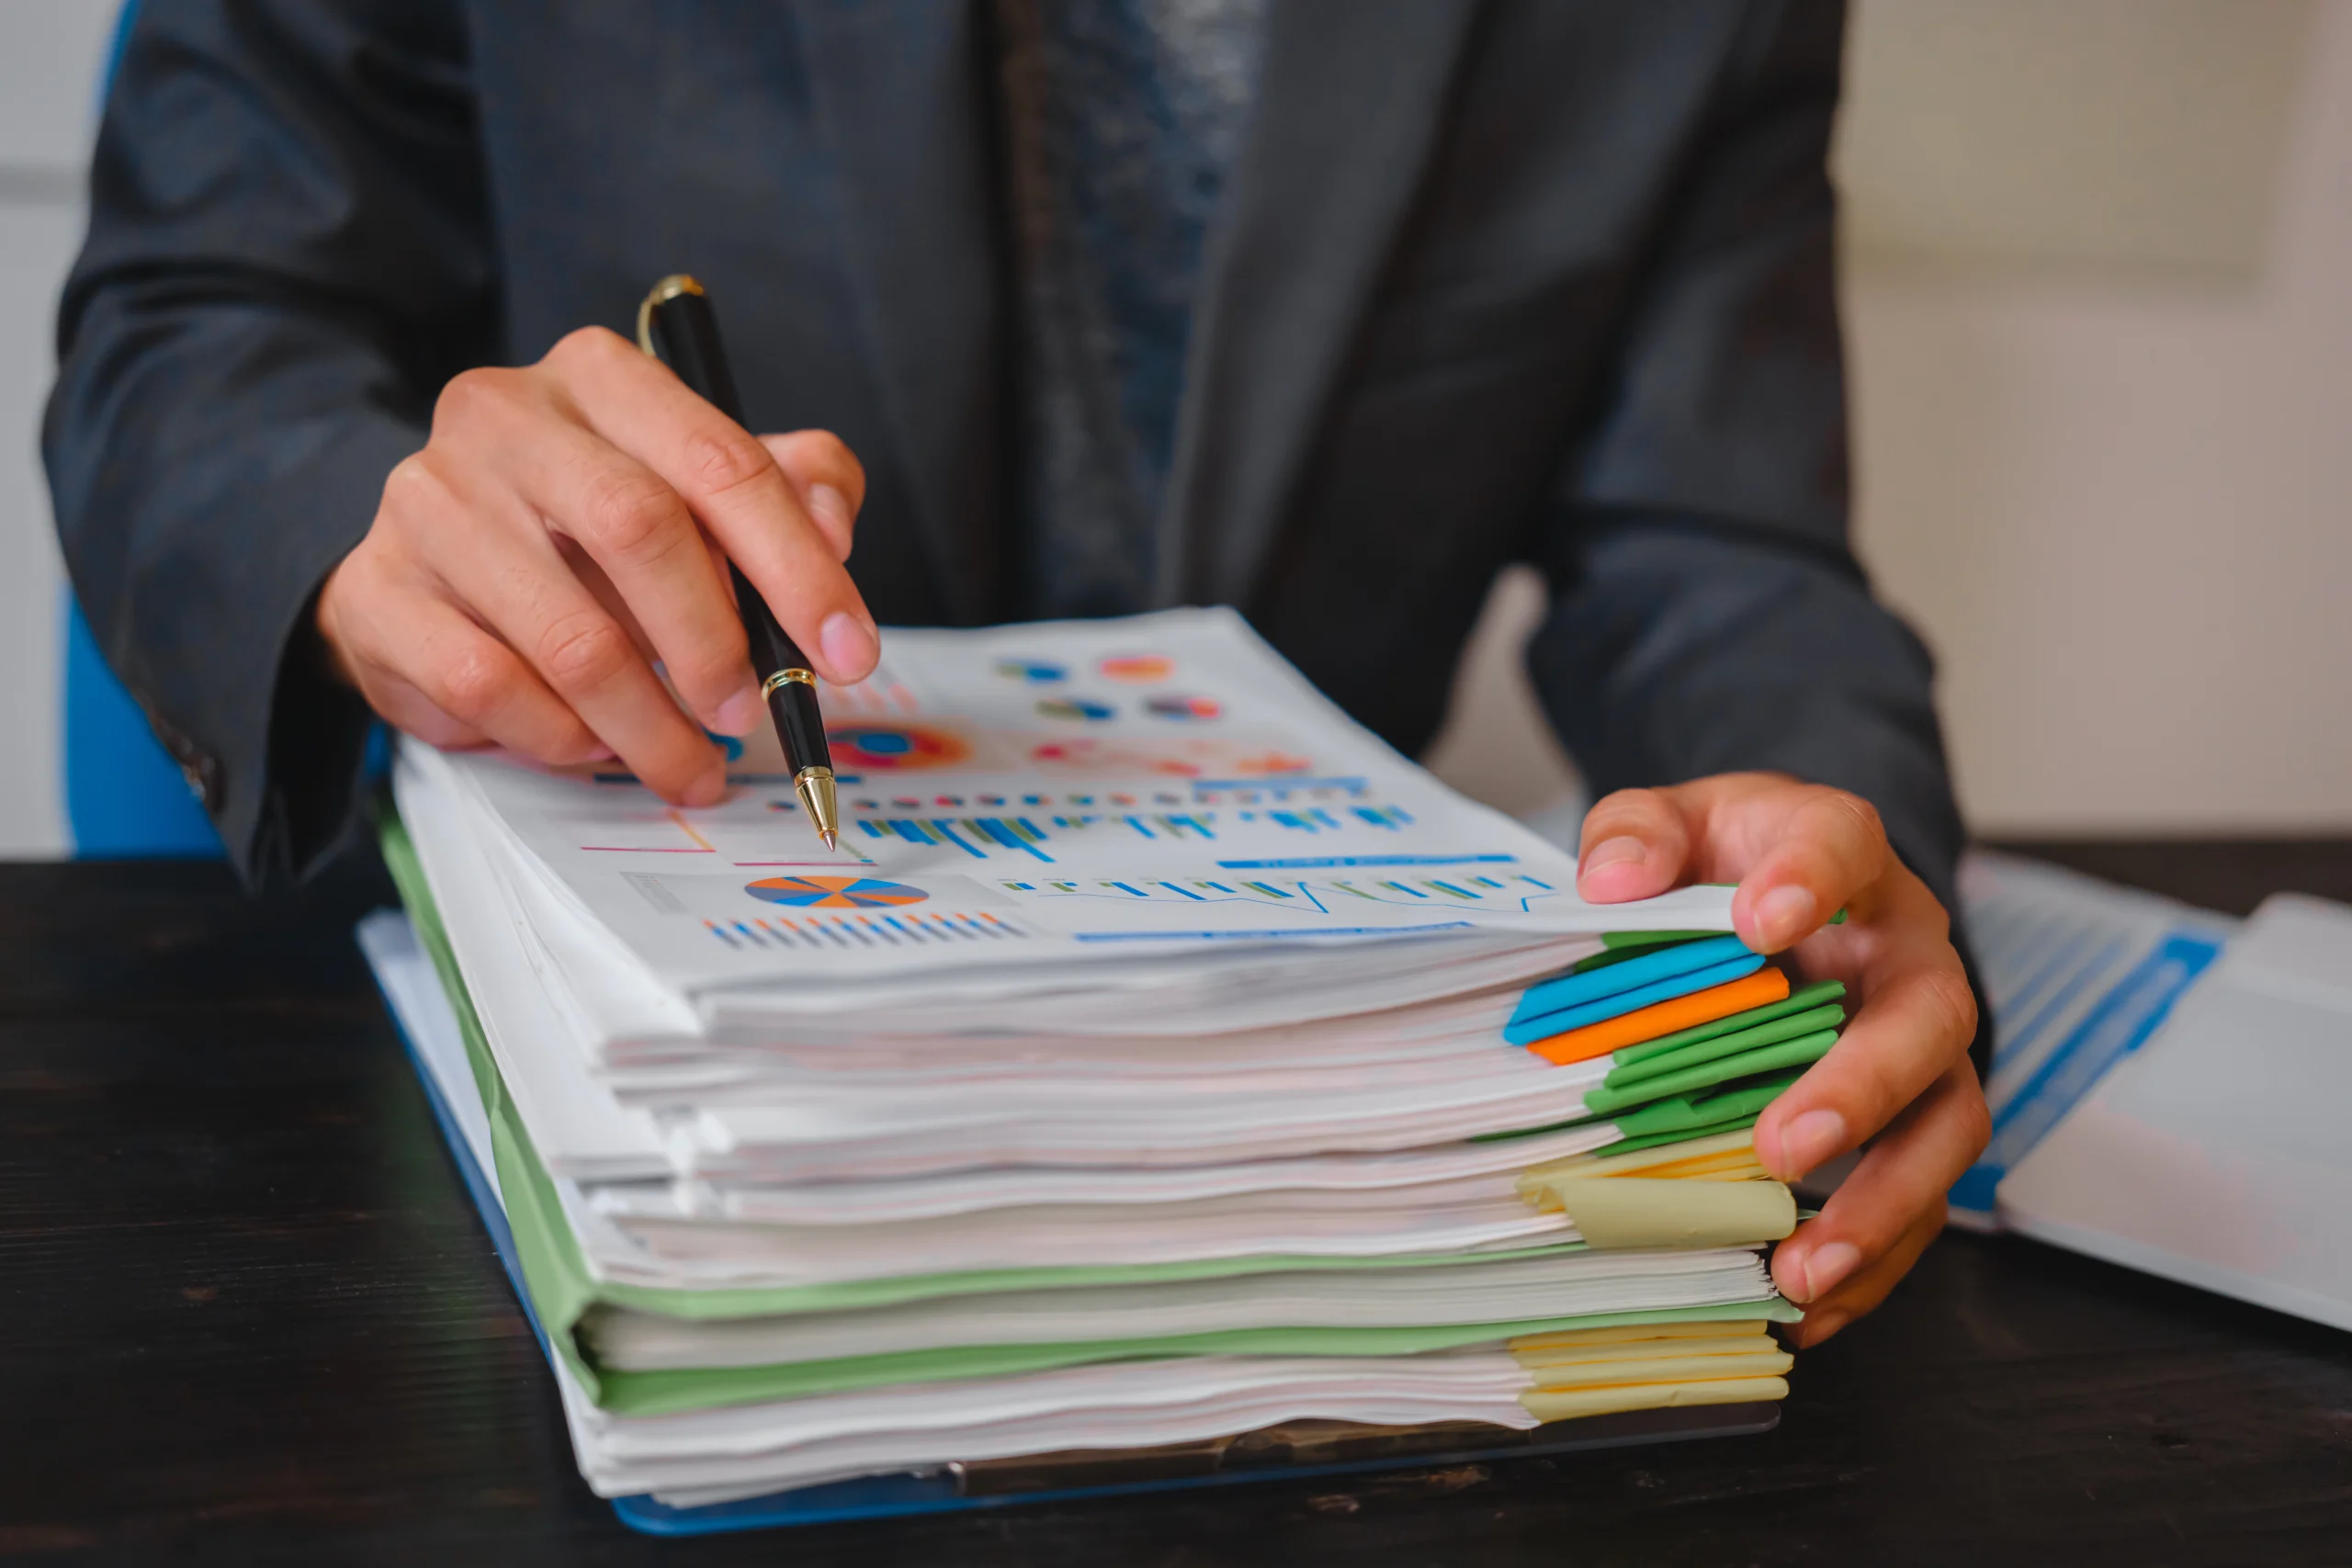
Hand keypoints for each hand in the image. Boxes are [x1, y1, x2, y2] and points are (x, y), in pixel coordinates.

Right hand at [317, 326, 877, 804]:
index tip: (847, 653)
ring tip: (691, 762)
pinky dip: (563, 737)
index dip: (799, 566)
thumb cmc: (592, 530)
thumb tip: (832, 531)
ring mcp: (429, 501)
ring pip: (571, 635)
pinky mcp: (377, 591)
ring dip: (651, 724)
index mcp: (600, 375)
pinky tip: (595, 744)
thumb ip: (792, 490)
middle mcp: (505, 417)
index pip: (719, 459)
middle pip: (640, 531)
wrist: (432, 561)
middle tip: (754, 713)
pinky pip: (493, 689)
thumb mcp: (702, 489)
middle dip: (716, 646)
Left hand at [1576, 772, 1987, 1345]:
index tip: (1762, 921)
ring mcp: (1922, 1043)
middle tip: (1784, 1145)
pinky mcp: (1913, 1118)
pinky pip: (1919, 1197)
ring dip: (1883, 1204)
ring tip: (1805, 1265)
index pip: (1844, 845)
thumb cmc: (1725, 863)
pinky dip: (1870, 1260)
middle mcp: (1905, 951)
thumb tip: (1610, 884)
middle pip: (1927, 1015)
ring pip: (1946, 1124)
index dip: (1812, 881)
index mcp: (1843, 854)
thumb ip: (1636, 837)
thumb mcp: (1671, 825)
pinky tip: (1805, 1309)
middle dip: (1863, 1087)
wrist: (1777, 892)